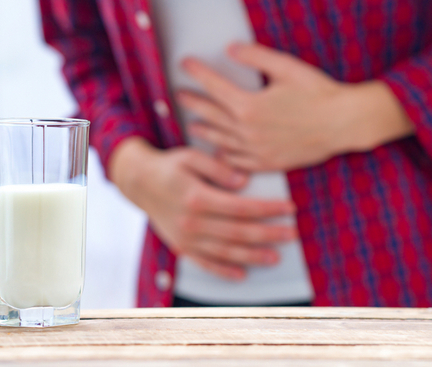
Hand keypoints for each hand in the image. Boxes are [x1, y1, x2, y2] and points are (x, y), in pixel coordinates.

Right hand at [109, 137, 297, 279]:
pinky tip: (242, 274)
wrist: (138, 183)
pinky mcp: (181, 247)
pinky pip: (205, 263)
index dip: (268, 209)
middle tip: (292, 234)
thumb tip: (244, 181)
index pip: (241, 207)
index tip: (289, 208)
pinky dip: (223, 271)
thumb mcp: (191, 156)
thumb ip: (218, 168)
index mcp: (197, 197)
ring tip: (276, 257)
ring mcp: (186, 238)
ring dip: (252, 256)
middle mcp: (192, 222)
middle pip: (238, 232)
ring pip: (225, 252)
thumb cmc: (169, 166)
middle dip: (268, 234)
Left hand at [178, 43, 414, 171]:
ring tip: (192, 125)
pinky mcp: (269, 162)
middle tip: (179, 94)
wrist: (345, 123)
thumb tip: (230, 48)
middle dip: (193, 102)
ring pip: (221, 140)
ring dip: (204, 130)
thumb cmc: (319, 92)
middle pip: (212, 114)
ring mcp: (257, 150)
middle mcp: (247, 131)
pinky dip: (225, 156)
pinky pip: (239, 162)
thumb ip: (255, 57)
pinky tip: (219, 152)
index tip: (185, 63)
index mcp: (249, 105)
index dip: (198, 72)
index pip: (214, 85)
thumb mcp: (287, 67)